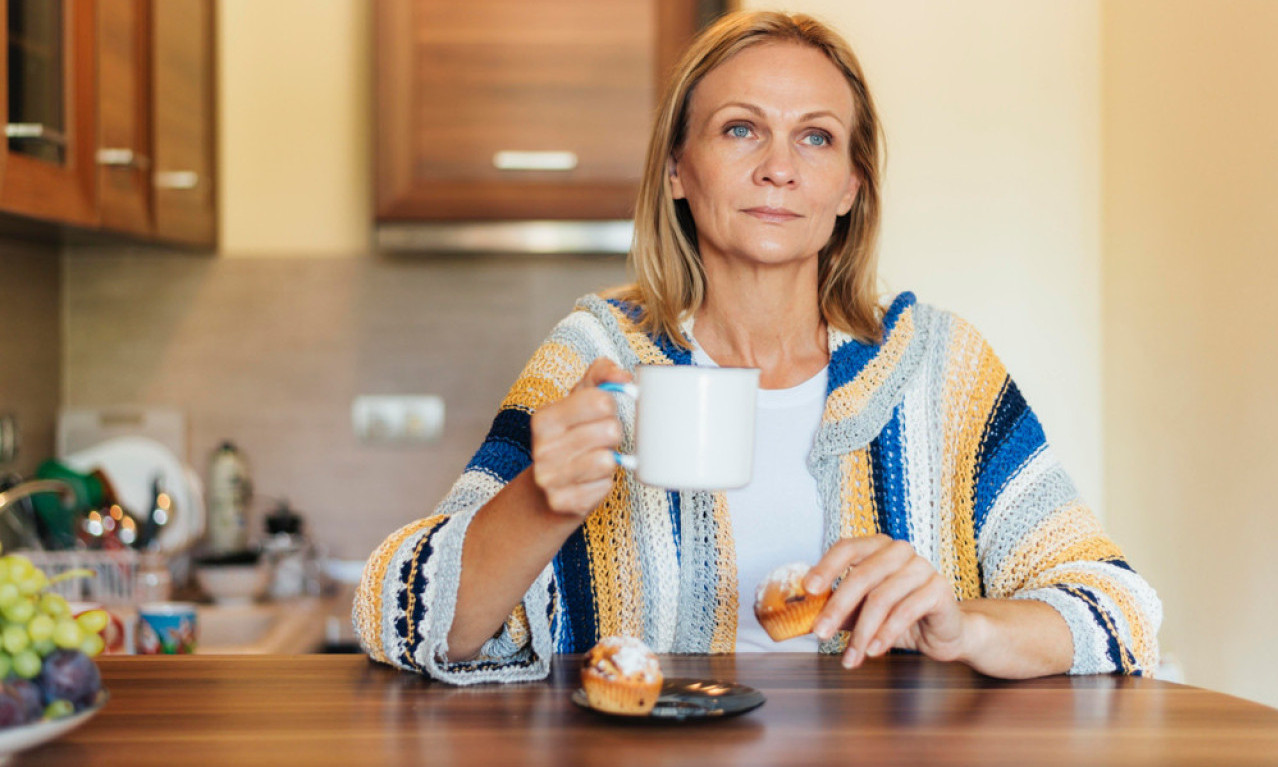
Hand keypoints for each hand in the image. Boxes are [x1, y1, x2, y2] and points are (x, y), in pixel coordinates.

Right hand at [529, 358, 631, 517]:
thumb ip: (601, 375)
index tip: (602, 413)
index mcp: (545, 418)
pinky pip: (604, 487)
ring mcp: (549, 477)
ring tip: (596, 458)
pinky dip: (604, 484)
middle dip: (612, 435)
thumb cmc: (571, 438)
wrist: (546, 489)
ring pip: (607, 460)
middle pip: (609, 430)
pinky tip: (590, 481)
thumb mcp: (579, 400)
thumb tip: (623, 376)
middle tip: (599, 440)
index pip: (600, 400)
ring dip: (610, 460)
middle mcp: (542, 447)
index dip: (611, 406)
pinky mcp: (563, 502)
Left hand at [805, 535, 967, 668]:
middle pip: (861, 576)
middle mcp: (899, 551)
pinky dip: (886, 634)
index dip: (826, 567)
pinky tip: (874, 651)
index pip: (847, 548)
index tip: (809, 589)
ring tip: (851, 656)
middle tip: (820, 633)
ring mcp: (922, 567)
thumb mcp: (860, 612)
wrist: (941, 632)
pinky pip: (906, 610)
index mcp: (877, 547)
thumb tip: (801, 616)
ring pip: (882, 598)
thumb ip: (835, 608)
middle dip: (837, 608)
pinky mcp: (939, 589)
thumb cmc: (897, 616)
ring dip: (862, 632)